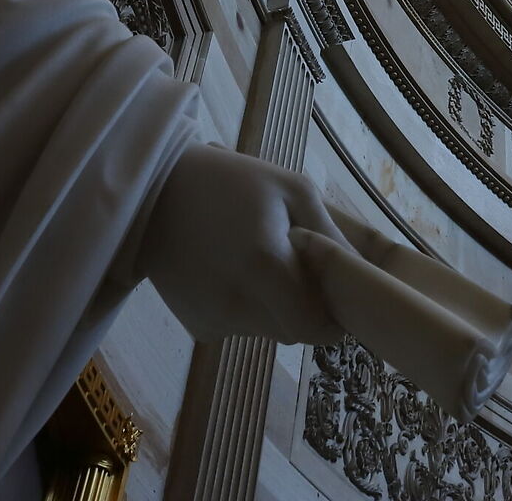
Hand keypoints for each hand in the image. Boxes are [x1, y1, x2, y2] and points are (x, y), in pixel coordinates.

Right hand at [138, 144, 345, 343]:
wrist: (152, 192)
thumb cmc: (229, 181)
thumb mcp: (290, 189)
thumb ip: (330, 235)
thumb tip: (360, 274)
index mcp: (264, 266)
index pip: (316, 328)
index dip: (333, 318)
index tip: (335, 294)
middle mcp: (237, 304)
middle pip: (295, 331)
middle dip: (306, 307)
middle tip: (298, 266)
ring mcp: (213, 319)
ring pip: (269, 330)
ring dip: (277, 306)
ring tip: (259, 260)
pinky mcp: (197, 326)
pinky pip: (241, 327)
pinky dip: (248, 307)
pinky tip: (233, 272)